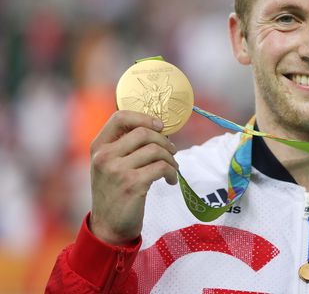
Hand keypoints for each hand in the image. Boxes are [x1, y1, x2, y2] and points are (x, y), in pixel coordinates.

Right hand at [89, 110, 177, 245]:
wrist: (108, 226)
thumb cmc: (114, 192)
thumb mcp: (110, 165)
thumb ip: (125, 146)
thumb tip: (158, 128)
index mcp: (98, 147)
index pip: (120, 117)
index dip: (144, 117)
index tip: (160, 126)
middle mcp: (104, 156)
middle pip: (144, 133)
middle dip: (164, 141)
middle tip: (172, 151)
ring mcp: (117, 171)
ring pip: (156, 150)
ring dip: (171, 158)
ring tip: (173, 168)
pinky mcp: (132, 185)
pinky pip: (162, 168)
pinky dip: (172, 172)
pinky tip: (171, 180)